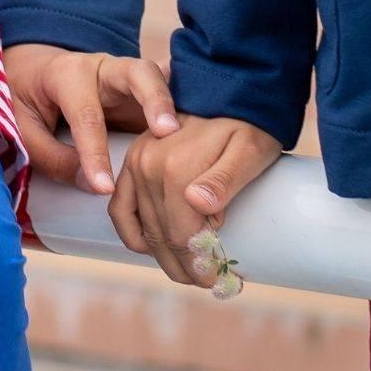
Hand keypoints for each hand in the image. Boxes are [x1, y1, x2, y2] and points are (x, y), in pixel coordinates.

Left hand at [3, 43, 177, 195]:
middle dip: (155, 98)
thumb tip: (93, 185)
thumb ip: (53, 156)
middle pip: (138, 72)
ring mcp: (126, 78)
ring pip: (158, 80)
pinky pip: (165, 95)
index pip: (86, 113)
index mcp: (68, 74)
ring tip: (185, 137)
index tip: (105, 189)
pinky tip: (201, 128)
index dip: (95, 152)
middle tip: (166, 132)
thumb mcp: (23, 127)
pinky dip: (183, 107)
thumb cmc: (24, 98)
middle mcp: (104, 69)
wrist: (31, 71)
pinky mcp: (140, 93)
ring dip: (174, 105)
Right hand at [110, 113, 281, 284]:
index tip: (219, 281)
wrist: (231, 88)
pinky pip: (120, 208)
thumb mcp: (249, 151)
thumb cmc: (249, 125)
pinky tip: (152, 248)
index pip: (180, 237)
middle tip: (208, 282)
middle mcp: (148, 164)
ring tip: (189, 270)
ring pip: (143, 228)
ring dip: (163, 256)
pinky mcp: (132, 160)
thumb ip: (225, 179)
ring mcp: (136, 161)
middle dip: (184, 267)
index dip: (199, 266)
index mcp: (175, 166)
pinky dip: (133, 232)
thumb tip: (198, 204)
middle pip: (161, 237)